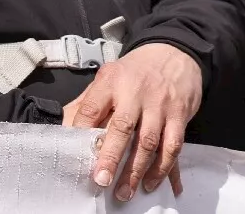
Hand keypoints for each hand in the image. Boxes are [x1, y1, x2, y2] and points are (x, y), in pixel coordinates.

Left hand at [63, 44, 201, 200]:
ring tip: (125, 191)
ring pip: (148, 143)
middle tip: (102, 180)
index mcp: (110, 82)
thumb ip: (88, 101)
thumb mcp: (107, 76)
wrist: (173, 53)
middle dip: (111, 157)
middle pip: (121, 128)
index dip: (82, 130)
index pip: (91, 107)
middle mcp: (134, 94)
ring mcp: (159, 106)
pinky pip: (172, 147)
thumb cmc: (135, 71)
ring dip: (137, 170)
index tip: (76, 152)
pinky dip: (163, 168)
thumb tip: (64, 125)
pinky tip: (153, 183)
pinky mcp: (179, 116)